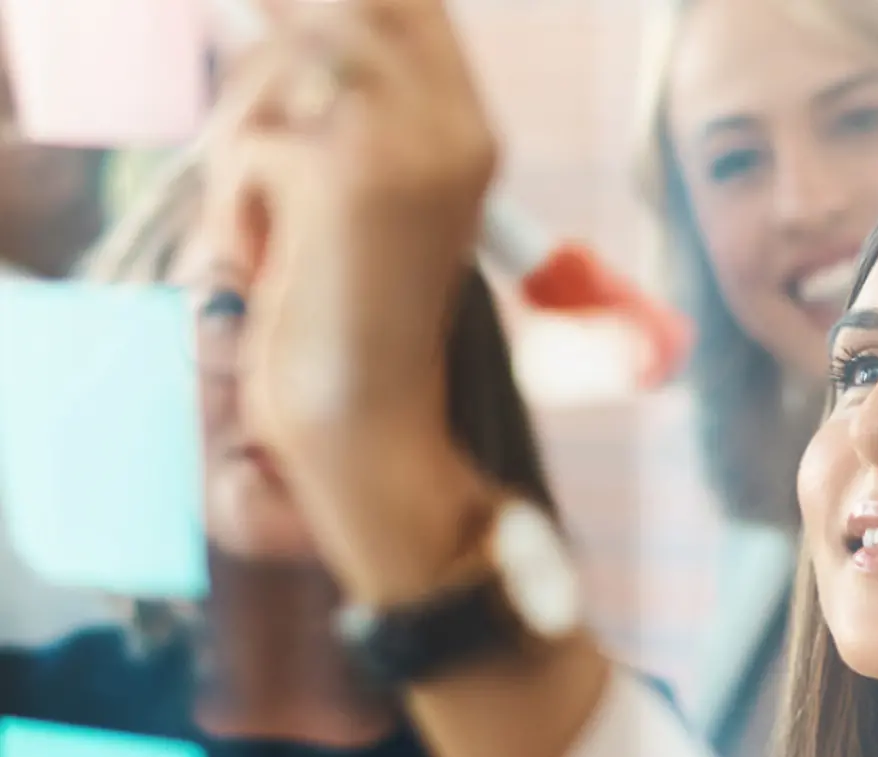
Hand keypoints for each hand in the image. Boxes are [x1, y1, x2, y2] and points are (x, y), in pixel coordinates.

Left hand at [201, 0, 499, 603]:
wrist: (369, 420)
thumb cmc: (352, 316)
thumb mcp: (366, 195)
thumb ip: (346, 108)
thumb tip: (279, 20)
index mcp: (469, 132)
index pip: (406, 3)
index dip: (338, 11)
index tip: (290, 49)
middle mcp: (452, 129)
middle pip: (341, 11)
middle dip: (275, 70)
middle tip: (262, 155)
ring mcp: (406, 150)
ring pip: (283, 66)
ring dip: (247, 142)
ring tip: (269, 224)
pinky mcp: (347, 182)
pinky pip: (250, 143)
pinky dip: (236, 207)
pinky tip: (269, 263)